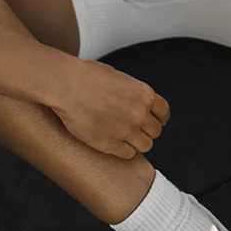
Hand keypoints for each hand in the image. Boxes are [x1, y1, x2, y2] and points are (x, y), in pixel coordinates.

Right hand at [49, 59, 169, 158]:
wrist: (67, 85)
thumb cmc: (87, 76)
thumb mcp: (120, 79)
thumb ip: (133, 94)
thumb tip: (136, 103)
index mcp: (145, 95)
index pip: (164, 113)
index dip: (158, 118)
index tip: (152, 121)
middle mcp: (140, 114)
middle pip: (155, 131)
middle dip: (146, 130)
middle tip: (133, 129)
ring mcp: (126, 130)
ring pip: (145, 145)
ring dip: (137, 142)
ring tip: (124, 137)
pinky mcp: (111, 144)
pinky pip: (128, 154)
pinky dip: (124, 150)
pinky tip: (114, 143)